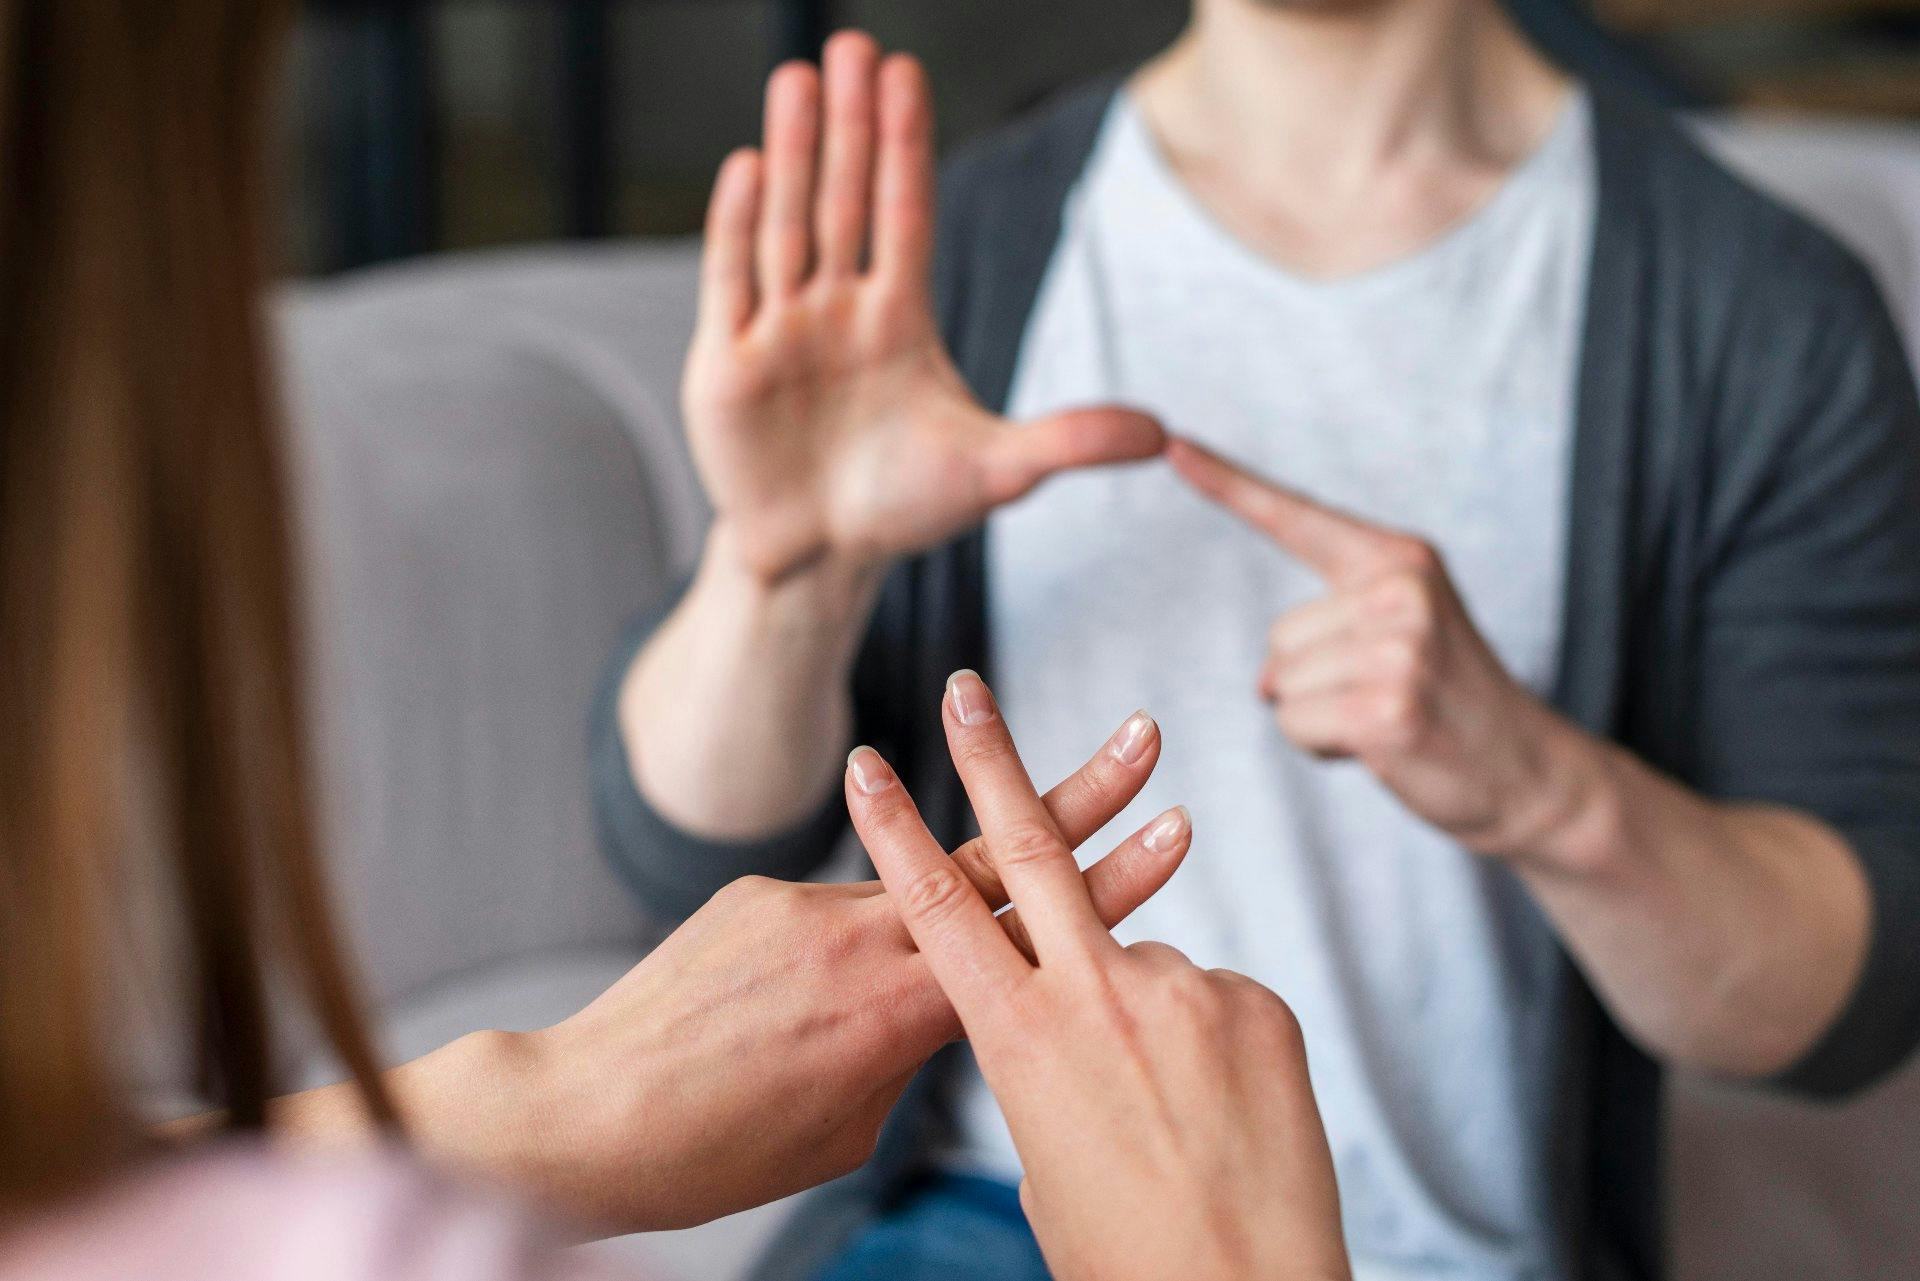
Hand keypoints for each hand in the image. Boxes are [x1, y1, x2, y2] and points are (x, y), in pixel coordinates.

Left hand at [457, 707, 1189, 1232]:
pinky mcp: (756, 892)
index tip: (1174, 830)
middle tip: (1142, 738)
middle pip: (997, 858)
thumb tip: (933, 1004)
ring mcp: (805, 905)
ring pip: (906, 884)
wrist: (588, 1114)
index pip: (1033, 933)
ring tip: (907, 942)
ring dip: (937, 890)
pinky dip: (832, 947)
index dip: (1113, 880)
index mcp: (901, 1011)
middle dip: (1078, 796)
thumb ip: (909, 1047)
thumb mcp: (849, 1126)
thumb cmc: (720, 1150)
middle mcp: (862, 939)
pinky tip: (781, 1000)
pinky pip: (827, 908)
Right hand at [684, 32, 1162, 581]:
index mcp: (900, 317)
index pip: (906, 213)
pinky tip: (749, 165)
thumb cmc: (902, 505)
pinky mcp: (725, 362)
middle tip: (852, 45)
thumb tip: (1163, 432)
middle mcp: (838, 308)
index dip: (906, 145)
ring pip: (789, 224)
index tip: (906, 73)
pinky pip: (731, 282)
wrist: (818, 557)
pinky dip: (738, 227)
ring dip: (793, 153)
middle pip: (845, 200)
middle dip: (850, 124)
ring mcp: (779, 329)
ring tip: (798, 77)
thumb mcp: (996, 471)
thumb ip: (1069, 442)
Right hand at [847, 670, 1350, 1280]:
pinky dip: (1203, 1045)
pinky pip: (1210, 999)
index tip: (868, 766)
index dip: (895, 832)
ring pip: (1139, 962)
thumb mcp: (1046, 1164)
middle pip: (1028, 848)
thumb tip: (1068, 1031)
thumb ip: (1044, 1068)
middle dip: (990, 758)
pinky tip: (1217, 1116)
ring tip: (1168, 1116)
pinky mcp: (1256, 1002)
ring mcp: (1182, 991)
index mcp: (1018, 1041)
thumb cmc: (1125, 1259)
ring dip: (1140, 1018)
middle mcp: (1095, 995)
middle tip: (968, 689)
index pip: (936, 910)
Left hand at [1168, 437, 1586, 860]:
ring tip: (1387, 719)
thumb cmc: (1450, 702)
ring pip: (1281, 685)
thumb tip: (1266, 679)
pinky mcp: (1387, 707)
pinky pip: (1294, 723)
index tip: (1172, 446)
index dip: (1227, 484)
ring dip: (1318, 716)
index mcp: (1400, 558)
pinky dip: (1321, 746)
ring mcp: (1398, 648)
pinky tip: (1381, 747)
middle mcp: (1400, 590)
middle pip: (1278, 636)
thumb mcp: (1402, 632)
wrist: (1530, 771)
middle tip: (1387, 695)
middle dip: (1314, 680)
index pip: (1296, 516)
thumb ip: (1329, 626)